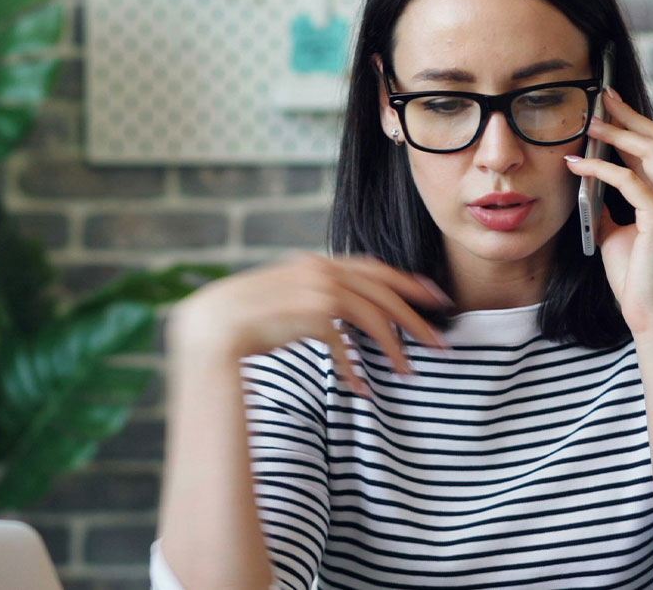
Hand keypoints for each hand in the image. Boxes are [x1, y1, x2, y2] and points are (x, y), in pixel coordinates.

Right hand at [166, 253, 452, 396]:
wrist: (211, 326)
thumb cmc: (243, 319)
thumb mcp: (285, 297)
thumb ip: (313, 297)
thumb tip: (339, 316)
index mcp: (316, 263)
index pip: (374, 268)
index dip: (407, 282)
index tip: (433, 296)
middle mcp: (322, 270)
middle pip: (385, 291)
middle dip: (416, 316)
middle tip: (440, 340)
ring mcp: (319, 290)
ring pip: (375, 317)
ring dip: (394, 346)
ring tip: (407, 371)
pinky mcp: (314, 315)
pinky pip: (346, 345)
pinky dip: (354, 369)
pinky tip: (361, 388)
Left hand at [564, 88, 652, 334]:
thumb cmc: (637, 279)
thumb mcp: (617, 235)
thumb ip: (609, 209)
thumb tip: (587, 186)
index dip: (637, 124)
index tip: (612, 106)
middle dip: (631, 117)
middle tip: (602, 97)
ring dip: (619, 134)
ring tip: (590, 123)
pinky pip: (629, 182)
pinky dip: (601, 170)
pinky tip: (577, 165)